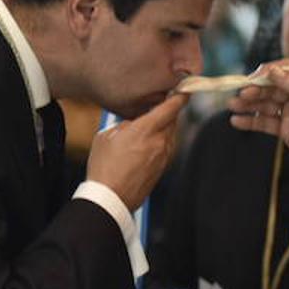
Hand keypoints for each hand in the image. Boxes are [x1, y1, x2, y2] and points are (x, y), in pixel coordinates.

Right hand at [86, 93, 186, 210]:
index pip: (170, 108)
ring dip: (162, 129)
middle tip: (158, 107)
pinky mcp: (162, 168)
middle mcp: (159, 142)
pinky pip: (165, 149)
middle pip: (172, 120)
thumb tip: (133, 123)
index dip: (180, 97)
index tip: (184, 90)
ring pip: (169, 135)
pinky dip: (159, 143)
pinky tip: (143, 147)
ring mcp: (163, 157)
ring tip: (144, 130)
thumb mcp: (106, 136)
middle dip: (167, 112)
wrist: (110, 198)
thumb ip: (124, 125)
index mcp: (145, 130)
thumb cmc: (104, 167)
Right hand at [229, 60, 288, 174]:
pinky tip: (237, 121)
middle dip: (255, 90)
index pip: (285, 72)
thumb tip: (273, 71)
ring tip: (233, 105)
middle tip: (242, 94)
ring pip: (264, 104)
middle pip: (271, 88)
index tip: (255, 77)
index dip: (268, 73)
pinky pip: (264, 122)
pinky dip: (250, 121)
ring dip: (248, 105)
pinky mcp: (284, 128)